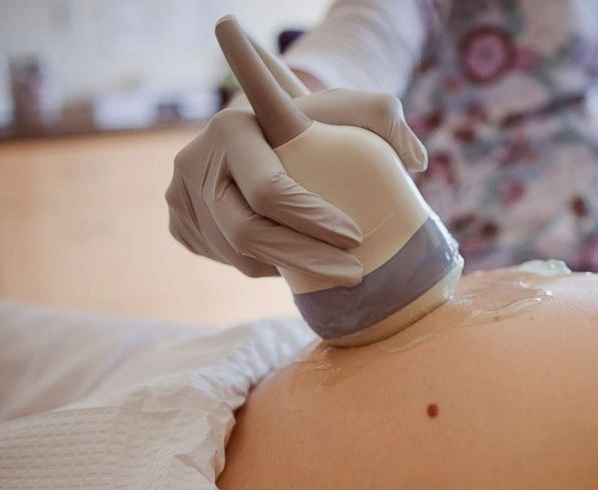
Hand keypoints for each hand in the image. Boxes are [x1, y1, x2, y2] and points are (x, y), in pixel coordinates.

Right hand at [166, 89, 427, 284]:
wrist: (266, 132)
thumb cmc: (316, 122)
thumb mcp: (351, 107)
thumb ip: (386, 117)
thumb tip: (417, 161)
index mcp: (234, 128)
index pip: (270, 191)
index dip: (313, 221)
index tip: (355, 237)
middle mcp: (197, 162)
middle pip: (249, 233)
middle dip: (308, 259)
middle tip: (355, 273)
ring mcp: (180, 196)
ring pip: (239, 254)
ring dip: (287, 266)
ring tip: (330, 264)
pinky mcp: (180, 224)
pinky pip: (227, 260)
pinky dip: (265, 265)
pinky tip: (293, 256)